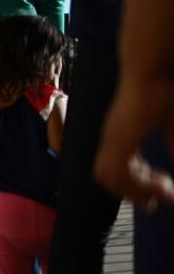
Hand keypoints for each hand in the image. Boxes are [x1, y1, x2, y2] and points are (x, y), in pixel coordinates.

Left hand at [94, 79, 173, 208]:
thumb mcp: (172, 124)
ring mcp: (112, 137)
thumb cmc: (163, 90)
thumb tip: (173, 163)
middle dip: (130, 193)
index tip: (151, 200)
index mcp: (120, 135)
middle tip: (152, 205)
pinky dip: (136, 182)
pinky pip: (119, 170)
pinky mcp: (119, 136)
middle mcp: (111, 138)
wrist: (152, 68)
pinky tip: (159, 183)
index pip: (115, 169)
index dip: (130, 187)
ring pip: (110, 177)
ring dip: (134, 190)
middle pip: (106, 178)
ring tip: (159, 194)